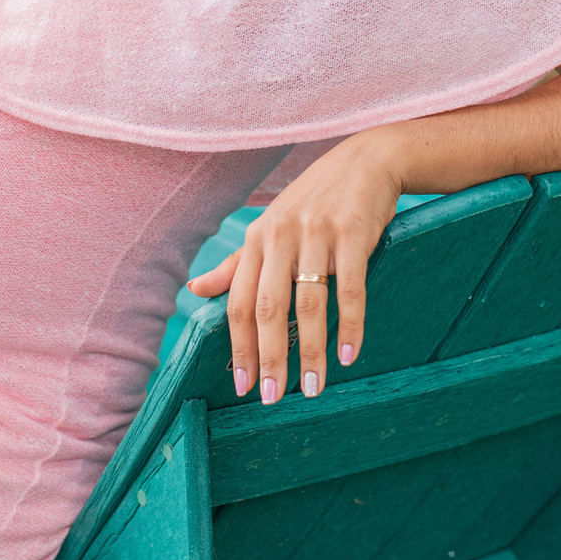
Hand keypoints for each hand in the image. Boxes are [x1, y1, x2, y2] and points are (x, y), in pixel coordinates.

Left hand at [187, 131, 402, 405]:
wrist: (366, 161)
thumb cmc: (314, 201)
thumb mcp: (270, 227)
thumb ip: (235, 263)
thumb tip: (194, 290)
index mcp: (257, 239)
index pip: (240, 302)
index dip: (240, 346)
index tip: (243, 386)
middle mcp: (281, 236)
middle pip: (269, 307)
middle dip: (270, 357)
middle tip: (272, 397)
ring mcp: (318, 233)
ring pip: (309, 304)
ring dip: (311, 351)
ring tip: (313, 388)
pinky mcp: (353, 232)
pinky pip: (350, 288)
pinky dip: (349, 325)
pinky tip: (348, 355)